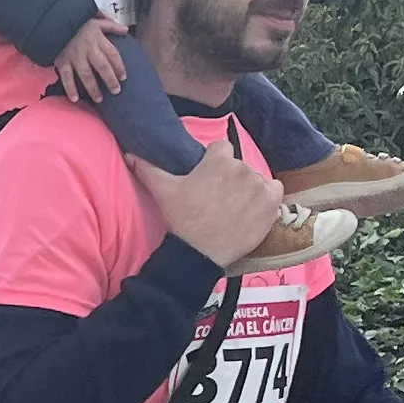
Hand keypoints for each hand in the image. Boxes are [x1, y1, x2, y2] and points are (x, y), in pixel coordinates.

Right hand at [53, 19, 127, 104]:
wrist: (54, 22)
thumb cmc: (77, 24)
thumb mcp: (96, 20)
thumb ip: (111, 25)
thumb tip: (126, 30)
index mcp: (97, 38)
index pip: (112, 54)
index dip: (119, 66)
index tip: (123, 77)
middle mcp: (87, 48)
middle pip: (102, 66)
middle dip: (110, 80)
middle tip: (116, 91)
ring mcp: (74, 56)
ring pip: (85, 74)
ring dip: (93, 88)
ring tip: (99, 99)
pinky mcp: (62, 61)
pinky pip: (66, 77)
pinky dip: (70, 88)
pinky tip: (75, 99)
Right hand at [152, 144, 288, 270]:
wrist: (199, 253)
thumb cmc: (182, 219)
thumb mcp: (163, 191)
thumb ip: (147, 168)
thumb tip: (129, 154)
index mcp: (219, 160)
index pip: (222, 149)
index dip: (215, 163)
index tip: (208, 179)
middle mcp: (242, 168)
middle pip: (239, 166)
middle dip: (231, 178)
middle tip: (218, 198)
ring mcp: (259, 186)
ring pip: (256, 179)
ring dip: (248, 189)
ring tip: (233, 208)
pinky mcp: (271, 204)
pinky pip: (275, 191)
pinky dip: (267, 199)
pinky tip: (253, 210)